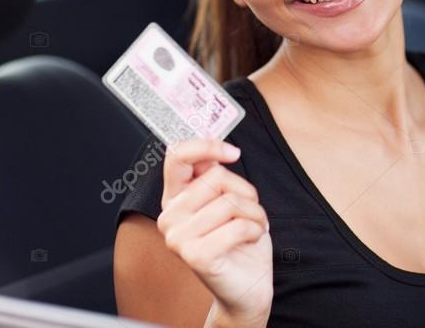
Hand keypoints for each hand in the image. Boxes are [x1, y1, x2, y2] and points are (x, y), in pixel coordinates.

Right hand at [157, 139, 272, 319]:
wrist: (246, 285)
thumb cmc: (239, 241)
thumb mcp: (228, 199)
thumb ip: (214, 173)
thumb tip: (211, 139)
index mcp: (175, 197)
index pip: (176, 156)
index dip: (206, 146)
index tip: (233, 152)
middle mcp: (169, 216)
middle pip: (216, 178)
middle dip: (246, 192)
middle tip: (249, 211)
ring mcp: (178, 237)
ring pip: (230, 202)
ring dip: (255, 214)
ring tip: (252, 228)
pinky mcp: (194, 255)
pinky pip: (238, 226)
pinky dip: (255, 230)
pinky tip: (250, 240)